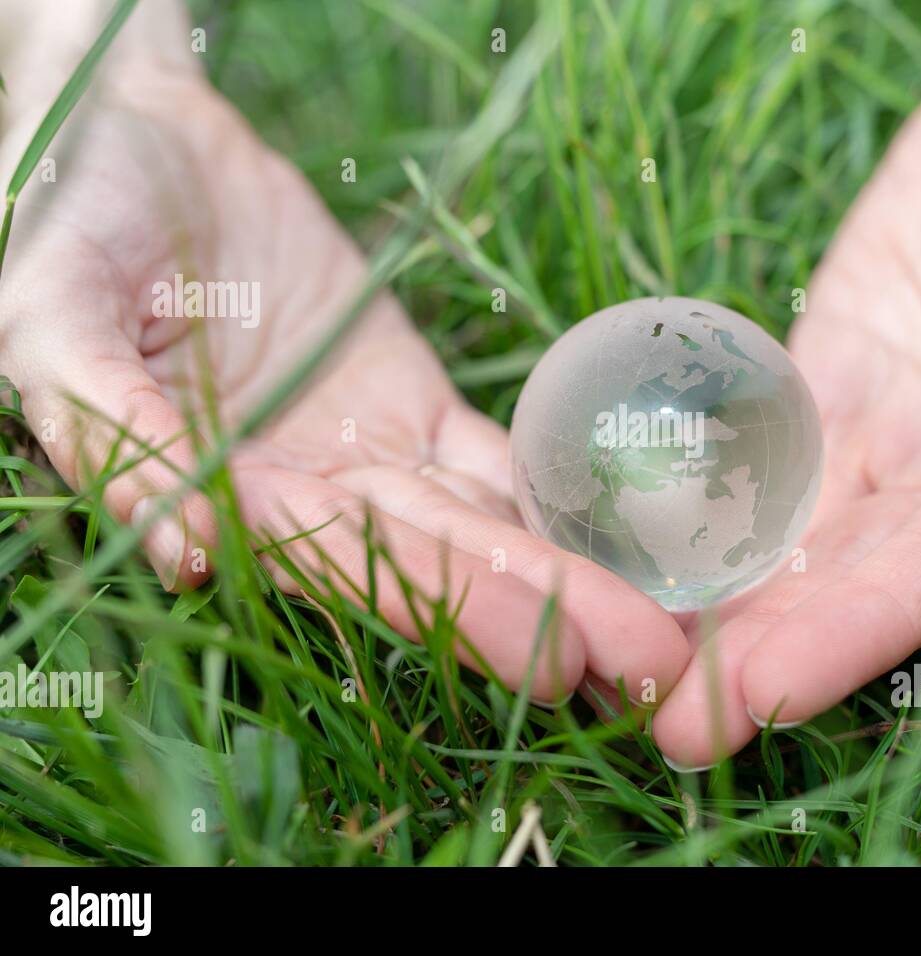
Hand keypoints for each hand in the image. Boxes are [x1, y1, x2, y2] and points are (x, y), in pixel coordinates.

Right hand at [0, 26, 689, 704]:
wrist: (141, 144)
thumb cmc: (72, 221)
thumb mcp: (54, 317)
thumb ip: (114, 427)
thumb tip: (181, 544)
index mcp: (224, 494)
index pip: (345, 569)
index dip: (448, 610)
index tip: (549, 653)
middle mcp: (307, 496)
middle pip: (436, 565)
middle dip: (539, 616)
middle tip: (644, 663)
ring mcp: (368, 457)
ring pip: (480, 526)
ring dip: (569, 575)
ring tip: (661, 621)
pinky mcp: (412, 407)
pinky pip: (493, 461)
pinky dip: (559, 497)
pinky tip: (629, 535)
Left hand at [652, 67, 920, 767]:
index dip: (850, 637)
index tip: (765, 694)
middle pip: (841, 581)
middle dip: (757, 653)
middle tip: (669, 723)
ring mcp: (876, 432)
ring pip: (783, 532)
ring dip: (710, 599)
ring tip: (626, 653)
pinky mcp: (818, 380)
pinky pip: (750, 447)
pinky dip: (693, 498)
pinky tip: (628, 547)